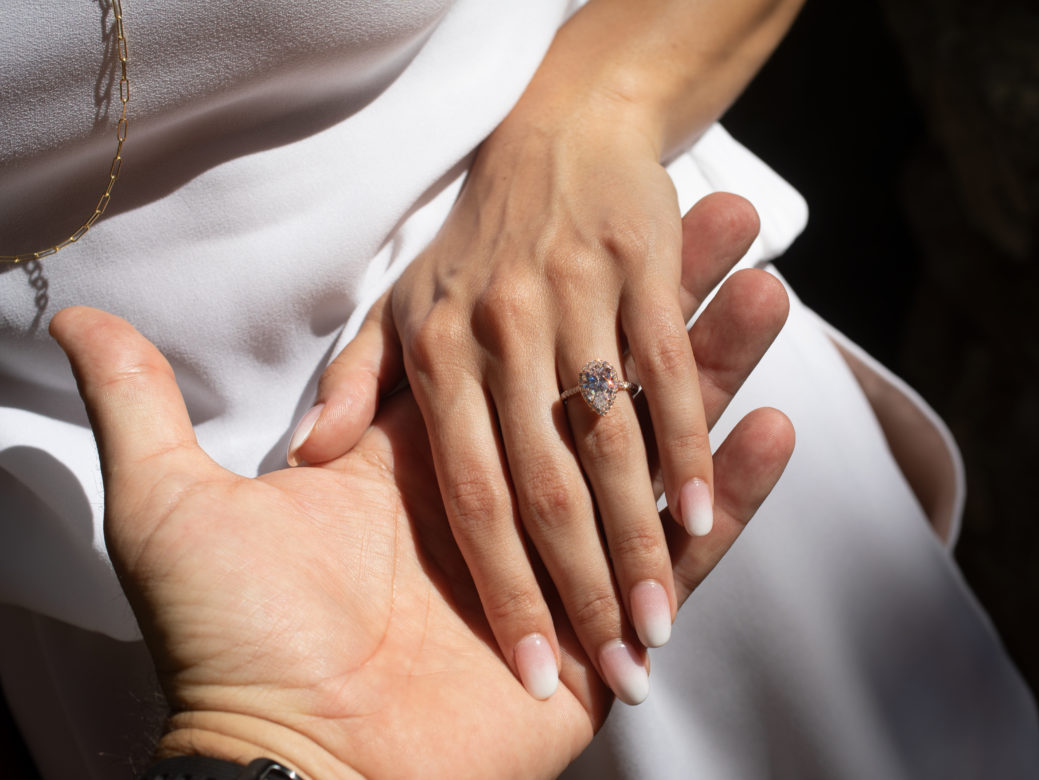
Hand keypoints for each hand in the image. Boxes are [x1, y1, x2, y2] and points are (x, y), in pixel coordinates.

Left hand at [50, 253, 791, 778]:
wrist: (299, 771)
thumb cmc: (233, 643)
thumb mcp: (176, 507)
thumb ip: (146, 407)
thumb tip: (74, 316)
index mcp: (425, 452)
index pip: (521, 340)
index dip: (575, 273)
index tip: (623, 208)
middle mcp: (501, 490)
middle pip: (603, 375)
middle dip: (667, 300)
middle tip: (728, 225)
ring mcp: (563, 555)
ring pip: (655, 443)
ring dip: (714, 371)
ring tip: (766, 292)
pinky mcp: (609, 621)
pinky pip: (682, 548)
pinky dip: (725, 492)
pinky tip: (769, 425)